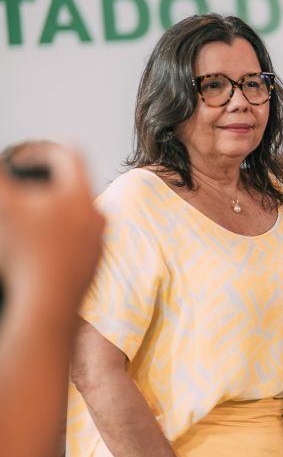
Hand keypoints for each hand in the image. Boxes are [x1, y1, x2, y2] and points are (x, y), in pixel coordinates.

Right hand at [0, 144, 103, 321]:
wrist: (47, 306)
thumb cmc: (25, 254)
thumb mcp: (3, 206)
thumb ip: (0, 177)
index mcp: (80, 193)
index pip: (69, 153)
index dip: (41, 151)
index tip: (20, 161)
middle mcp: (97, 214)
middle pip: (75, 184)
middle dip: (47, 182)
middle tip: (22, 189)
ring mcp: (98, 240)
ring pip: (78, 212)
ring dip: (54, 209)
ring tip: (28, 217)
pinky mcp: (94, 262)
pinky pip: (79, 238)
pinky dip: (60, 235)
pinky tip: (39, 244)